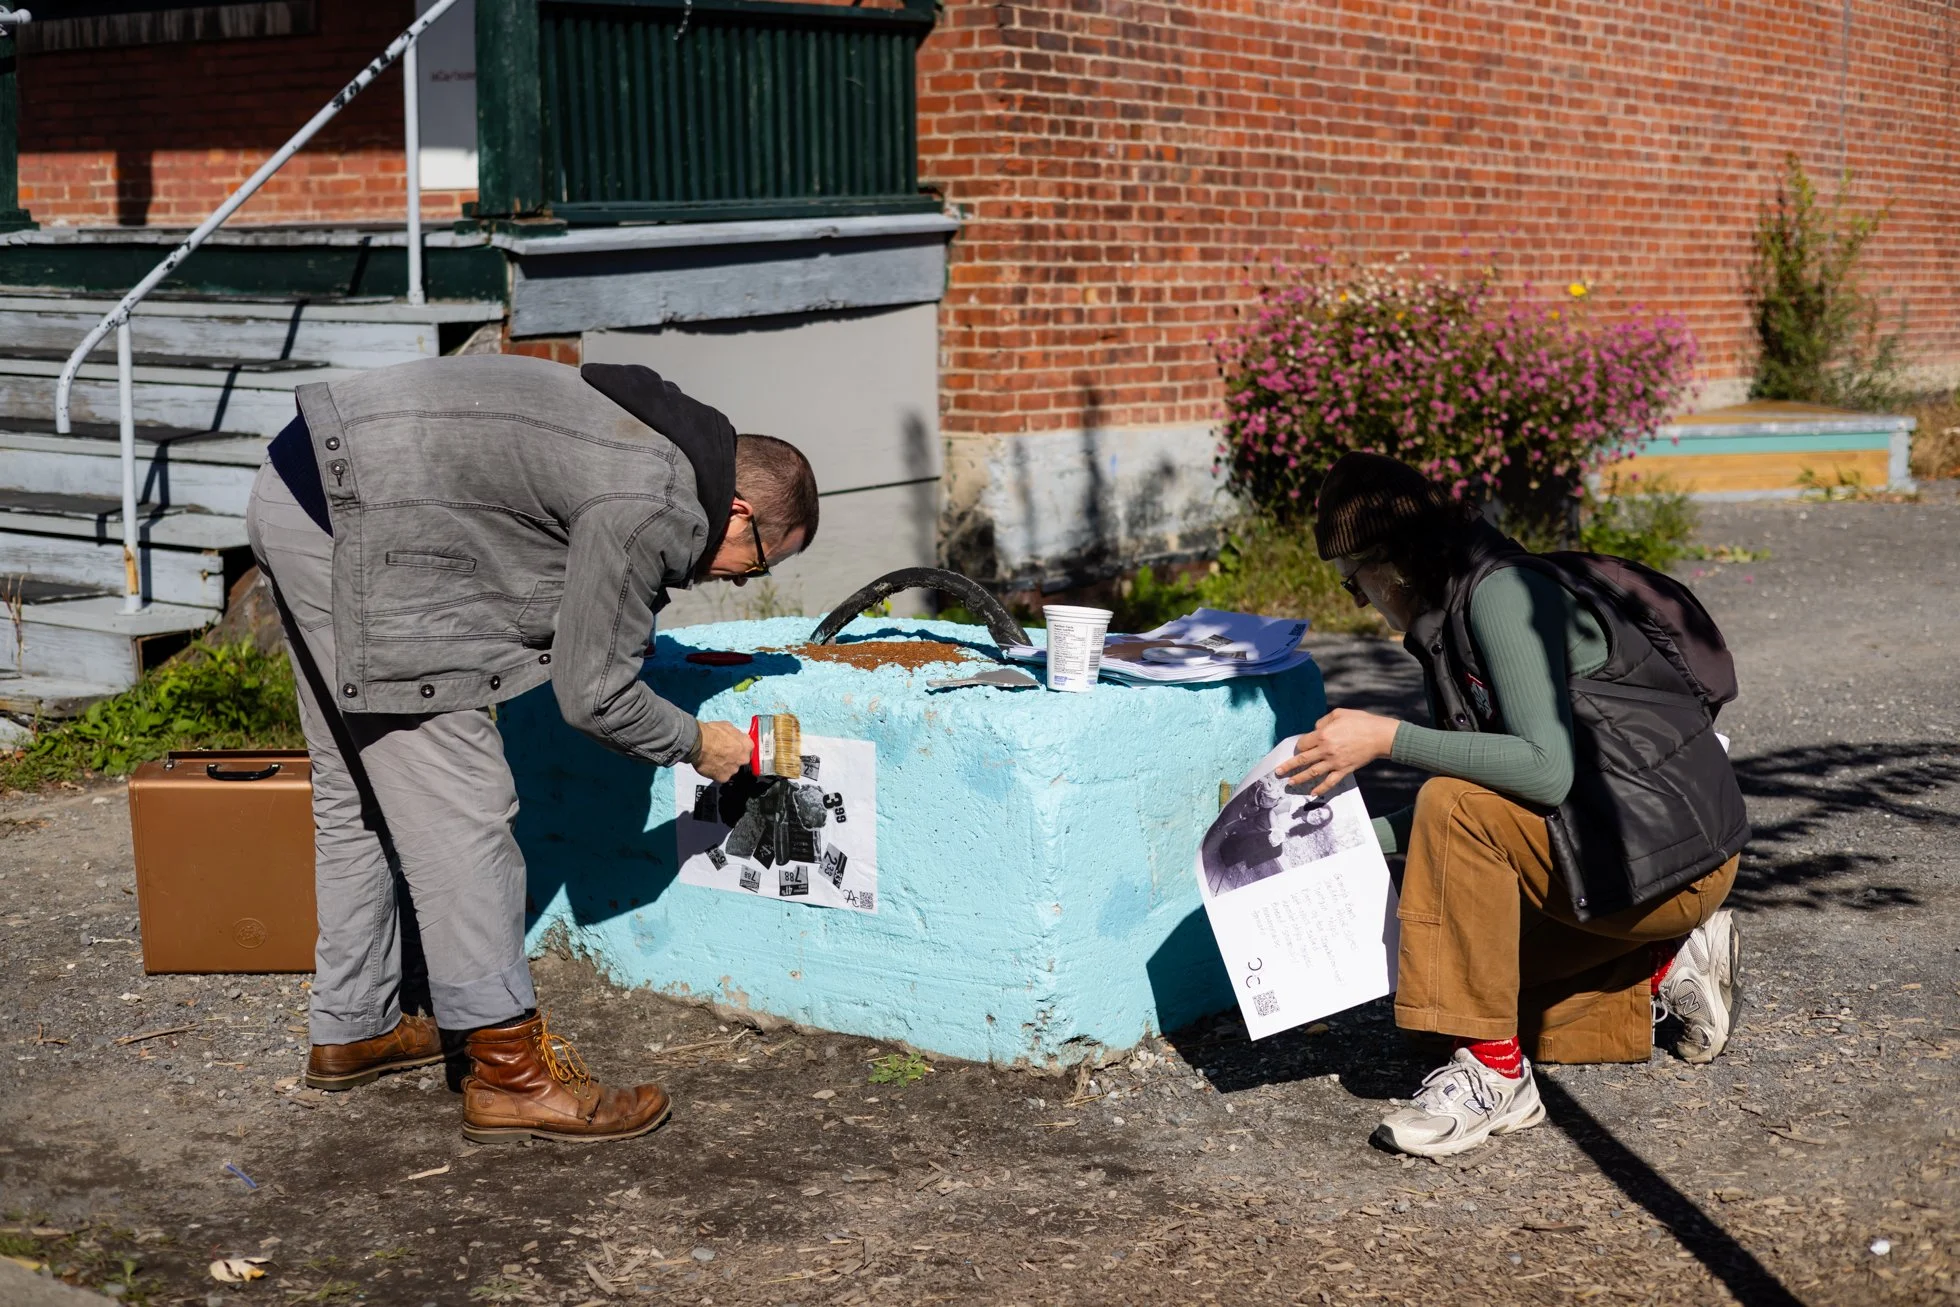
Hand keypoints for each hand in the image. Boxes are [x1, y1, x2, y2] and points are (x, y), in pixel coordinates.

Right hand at [691, 720, 751, 781]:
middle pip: (741, 760)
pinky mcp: (723, 778)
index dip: (740, 748)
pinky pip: (721, 776)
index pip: (748, 748)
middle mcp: (743, 759)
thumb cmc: (711, 733)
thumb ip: (736, 735)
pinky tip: (710, 765)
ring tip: (714, 759)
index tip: (735, 748)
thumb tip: (735, 737)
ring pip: (731, 769)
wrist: (698, 744)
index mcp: (747, 745)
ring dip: (725, 765)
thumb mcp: (728, 726)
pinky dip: (716, 772)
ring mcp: (734, 770)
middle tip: (723, 753)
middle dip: (733, 758)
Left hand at [1273, 708, 1400, 796]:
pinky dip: (1321, 788)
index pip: (1303, 743)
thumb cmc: (1361, 722)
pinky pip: (1330, 782)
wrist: (1379, 736)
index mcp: (1323, 735)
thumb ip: (1323, 721)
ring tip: (1290, 783)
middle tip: (1278, 772)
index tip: (1301, 747)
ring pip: (1313, 772)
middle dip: (1289, 766)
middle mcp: (1326, 750)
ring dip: (1300, 778)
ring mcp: (1335, 762)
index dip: (1300, 745)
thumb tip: (1315, 729)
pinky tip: (1312, 793)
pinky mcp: (1344, 770)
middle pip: (1303, 760)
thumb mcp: (1339, 714)